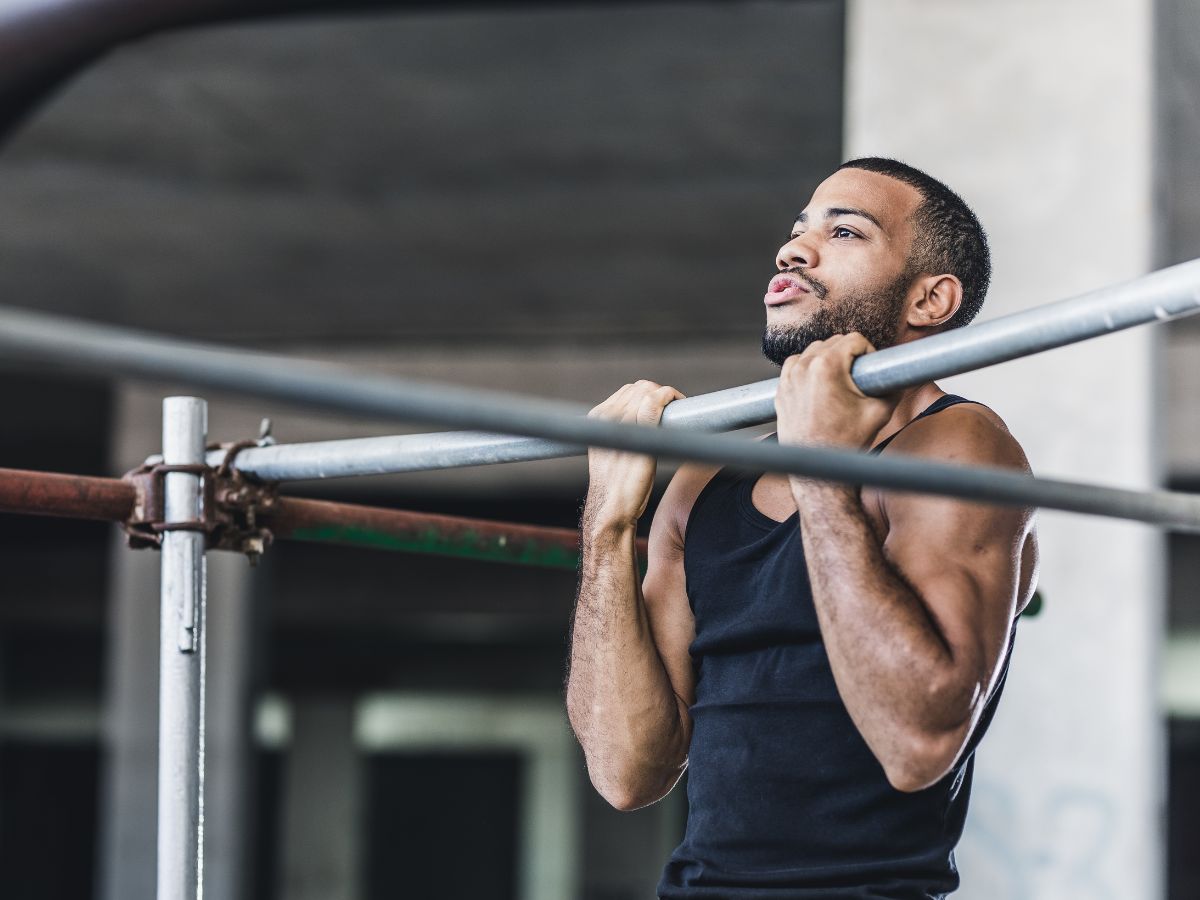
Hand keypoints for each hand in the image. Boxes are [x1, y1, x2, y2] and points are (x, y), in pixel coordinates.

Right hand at [584, 380, 684, 531]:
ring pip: (649, 391)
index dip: (650, 394)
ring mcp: (620, 421)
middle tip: (676, 409)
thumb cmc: (616, 485)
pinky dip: (670, 398)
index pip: (629, 391)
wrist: (611, 507)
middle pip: (640, 387)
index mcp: (597, 417)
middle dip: (660, 394)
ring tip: (679, 410)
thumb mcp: (610, 451)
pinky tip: (679, 405)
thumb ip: (622, 431)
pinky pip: (656, 402)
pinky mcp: (637, 431)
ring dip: (668, 396)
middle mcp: (605, 415)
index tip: (664, 407)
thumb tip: (646, 420)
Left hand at [775, 333, 898, 449]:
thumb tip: (902, 376)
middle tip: (858, 377)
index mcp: (827, 367)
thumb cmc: (845, 443)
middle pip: (832, 342)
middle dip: (848, 355)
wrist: (818, 468)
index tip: (870, 369)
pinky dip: (807, 369)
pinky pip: (795, 366)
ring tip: (840, 381)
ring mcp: (788, 379)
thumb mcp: (879, 412)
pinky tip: (819, 385)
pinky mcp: (780, 390)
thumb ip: (893, 387)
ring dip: (827, 359)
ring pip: (812, 351)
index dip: (868, 352)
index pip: (854, 339)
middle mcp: (803, 368)